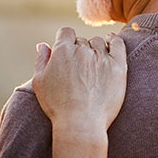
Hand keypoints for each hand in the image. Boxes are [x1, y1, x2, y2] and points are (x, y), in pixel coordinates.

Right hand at [32, 27, 126, 157]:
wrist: (81, 124)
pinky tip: (111, 41)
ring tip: (93, 66)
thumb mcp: (39, 83)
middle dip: (79, 51)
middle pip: (82, 40)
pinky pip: (118, 45)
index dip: (65, 41)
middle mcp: (83, 50)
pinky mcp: (118, 67)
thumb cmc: (57, 107)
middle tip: (79, 70)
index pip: (66, 32)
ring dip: (95, 50)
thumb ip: (41, 60)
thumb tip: (43, 45)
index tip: (67, 52)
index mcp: (62, 51)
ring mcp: (102, 57)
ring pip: (98, 42)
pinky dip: (114, 41)